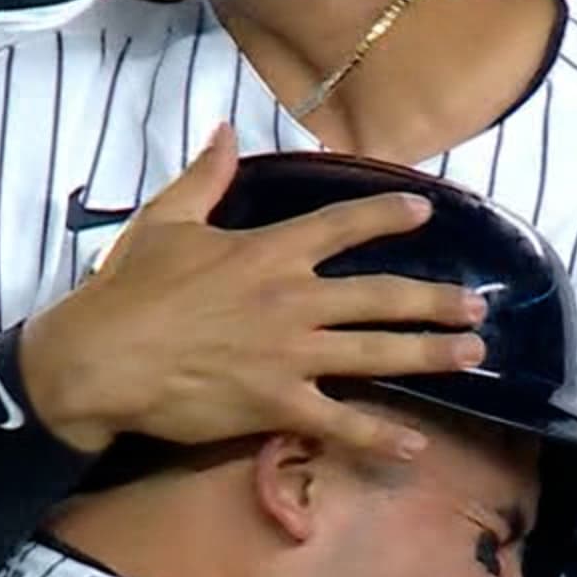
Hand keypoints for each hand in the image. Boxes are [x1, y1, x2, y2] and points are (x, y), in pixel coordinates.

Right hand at [18, 124, 488, 459]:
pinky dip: (380, 436)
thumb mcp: (165, 221)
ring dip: (430, 354)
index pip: (341, 226)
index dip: (386, 215)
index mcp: (267, 252)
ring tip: (472, 355)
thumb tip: (225, 132)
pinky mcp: (276, 403)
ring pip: (377, 354)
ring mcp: (290, 354)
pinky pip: (339, 423)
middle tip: (476, 306)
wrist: (100, 358)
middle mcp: (292, 299)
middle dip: (434, 300)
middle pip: (380, 296)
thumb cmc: (127, 291)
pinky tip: (415, 445)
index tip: (423, 209)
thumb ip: (205, 177)